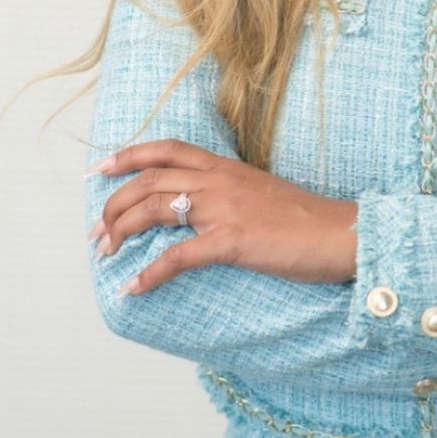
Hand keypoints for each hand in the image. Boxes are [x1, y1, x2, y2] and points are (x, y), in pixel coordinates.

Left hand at [86, 139, 359, 293]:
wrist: (339, 231)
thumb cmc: (304, 218)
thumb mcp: (260, 192)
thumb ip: (229, 193)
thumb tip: (200, 208)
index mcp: (226, 166)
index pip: (168, 149)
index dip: (130, 155)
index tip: (101, 168)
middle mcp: (220, 180)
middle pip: (150, 180)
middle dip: (114, 204)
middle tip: (97, 231)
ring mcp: (225, 208)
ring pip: (155, 209)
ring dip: (122, 231)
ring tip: (106, 254)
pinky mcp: (232, 240)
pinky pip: (178, 256)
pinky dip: (151, 274)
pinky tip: (135, 289)